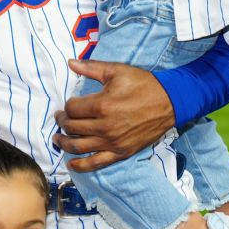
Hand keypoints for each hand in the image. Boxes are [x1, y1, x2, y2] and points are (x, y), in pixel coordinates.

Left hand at [52, 59, 175, 171]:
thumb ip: (91, 68)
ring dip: (64, 143)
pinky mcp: (121, 153)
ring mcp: (112, 142)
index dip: (67, 105)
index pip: (72, 108)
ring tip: (57, 138)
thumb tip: (70, 62)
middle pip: (72, 127)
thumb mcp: (117, 71)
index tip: (69, 103)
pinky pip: (96, 163)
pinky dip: (81, 166)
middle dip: (62, 122)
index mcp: (102, 105)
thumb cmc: (143, 84)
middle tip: (60, 118)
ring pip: (78, 146)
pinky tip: (71, 164)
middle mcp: (104, 127)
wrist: (170, 102)